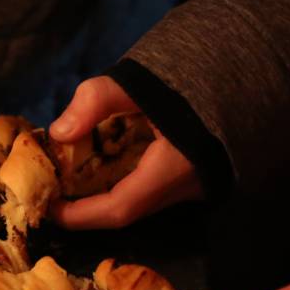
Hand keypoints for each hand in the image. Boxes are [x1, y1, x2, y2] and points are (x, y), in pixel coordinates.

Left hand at [47, 76, 202, 227]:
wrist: (239, 75)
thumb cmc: (190, 78)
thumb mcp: (139, 81)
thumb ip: (97, 100)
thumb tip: (58, 132)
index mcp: (174, 168)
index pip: (121, 208)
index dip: (81, 215)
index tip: (50, 207)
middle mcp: (187, 188)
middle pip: (129, 210)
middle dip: (88, 207)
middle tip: (54, 192)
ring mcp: (196, 186)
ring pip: (141, 202)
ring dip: (105, 194)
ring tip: (72, 177)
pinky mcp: (197, 178)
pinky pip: (153, 190)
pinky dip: (124, 183)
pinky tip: (105, 164)